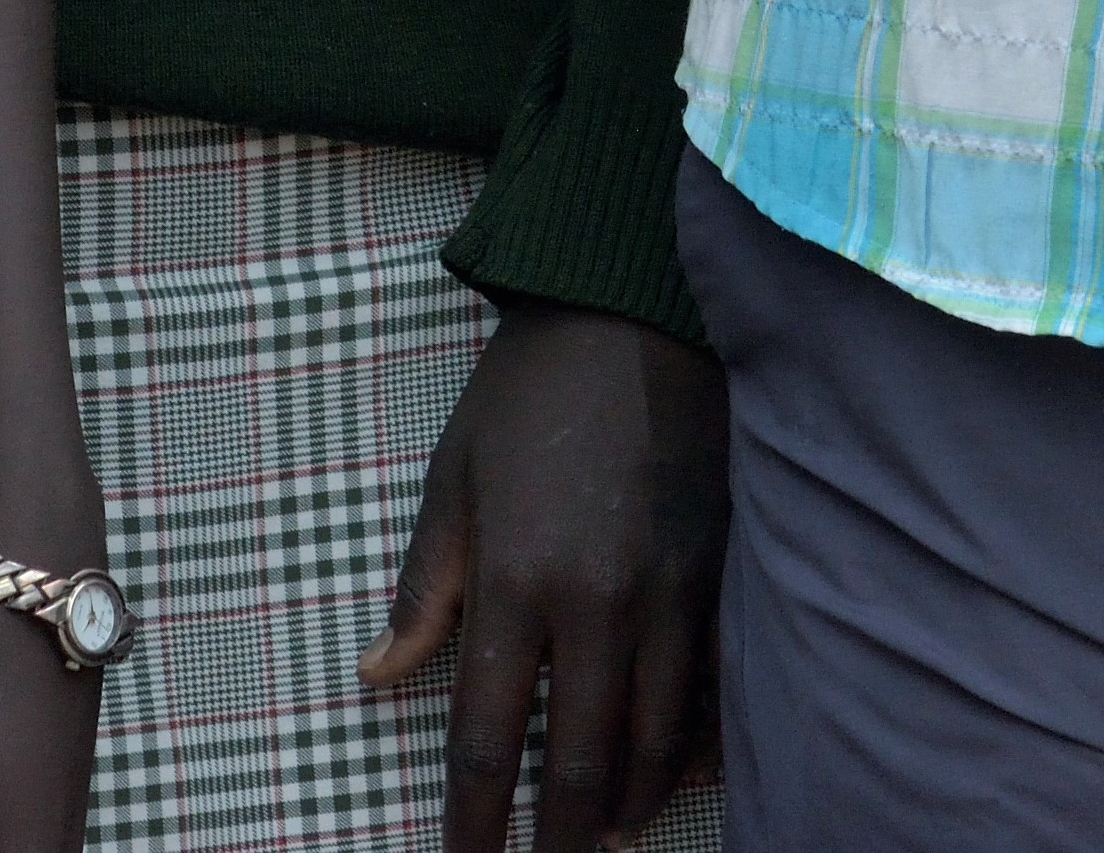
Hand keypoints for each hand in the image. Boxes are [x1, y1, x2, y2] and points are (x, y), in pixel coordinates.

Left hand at [366, 301, 728, 849]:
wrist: (636, 304)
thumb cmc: (529, 394)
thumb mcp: (451, 484)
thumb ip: (424, 591)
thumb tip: (378, 676)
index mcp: (516, 583)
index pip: (488, 742)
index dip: (474, 825)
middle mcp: (600, 600)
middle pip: (582, 762)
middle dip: (564, 838)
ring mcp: (675, 584)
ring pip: (660, 734)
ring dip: (634, 797)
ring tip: (612, 830)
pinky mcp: (726, 561)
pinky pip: (718, 678)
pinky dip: (699, 735)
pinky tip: (683, 762)